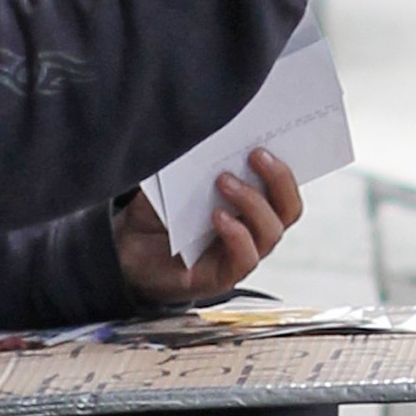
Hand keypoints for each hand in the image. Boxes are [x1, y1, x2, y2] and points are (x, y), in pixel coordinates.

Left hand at [115, 147, 300, 304]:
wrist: (127, 248)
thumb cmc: (158, 211)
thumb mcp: (177, 179)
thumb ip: (199, 163)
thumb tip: (214, 139)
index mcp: (251, 203)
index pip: (284, 187)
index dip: (287, 165)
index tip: (272, 140)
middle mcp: (253, 230)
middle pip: (288, 209)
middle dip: (278, 179)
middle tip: (255, 155)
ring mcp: (241, 254)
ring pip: (271, 233)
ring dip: (253, 202)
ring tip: (224, 181)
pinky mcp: (223, 277)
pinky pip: (245, 258)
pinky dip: (236, 234)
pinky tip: (217, 216)